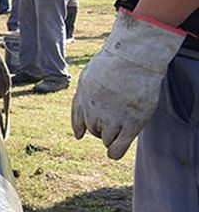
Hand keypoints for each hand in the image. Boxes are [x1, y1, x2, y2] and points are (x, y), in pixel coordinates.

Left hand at [72, 11, 185, 158]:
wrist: (135, 57)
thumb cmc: (115, 62)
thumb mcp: (89, 76)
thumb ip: (81, 100)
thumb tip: (77, 134)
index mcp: (83, 97)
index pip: (77, 119)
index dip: (80, 126)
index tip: (81, 133)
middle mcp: (94, 110)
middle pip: (93, 129)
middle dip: (101, 128)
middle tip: (115, 116)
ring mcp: (113, 117)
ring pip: (106, 139)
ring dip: (111, 137)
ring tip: (121, 125)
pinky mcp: (133, 122)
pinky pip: (119, 147)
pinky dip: (115, 152)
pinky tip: (113, 154)